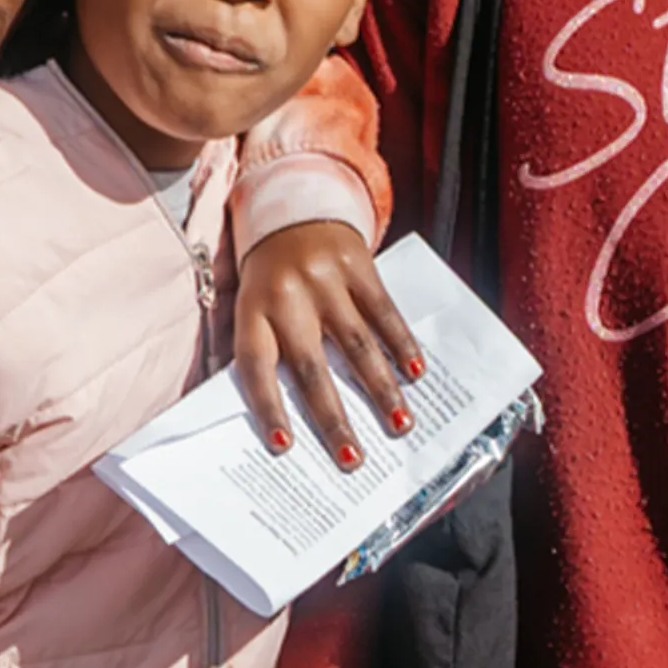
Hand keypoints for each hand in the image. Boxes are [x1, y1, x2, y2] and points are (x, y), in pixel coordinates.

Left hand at [234, 223, 424, 471]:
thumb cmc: (271, 276)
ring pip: (355, 343)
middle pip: (309, 366)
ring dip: (379, 388)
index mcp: (253, 310)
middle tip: (352, 459)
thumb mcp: (253, 305)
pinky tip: (415, 372)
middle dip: (333, 417)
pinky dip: (400, 343)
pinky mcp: (358, 265)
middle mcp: (287, 295)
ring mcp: (324, 280)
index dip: (269, 407)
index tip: (284, 447)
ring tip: (398, 424)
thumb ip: (265, 348)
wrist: (294, 208)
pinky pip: (383, 311)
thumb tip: (281, 418)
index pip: (256, 366)